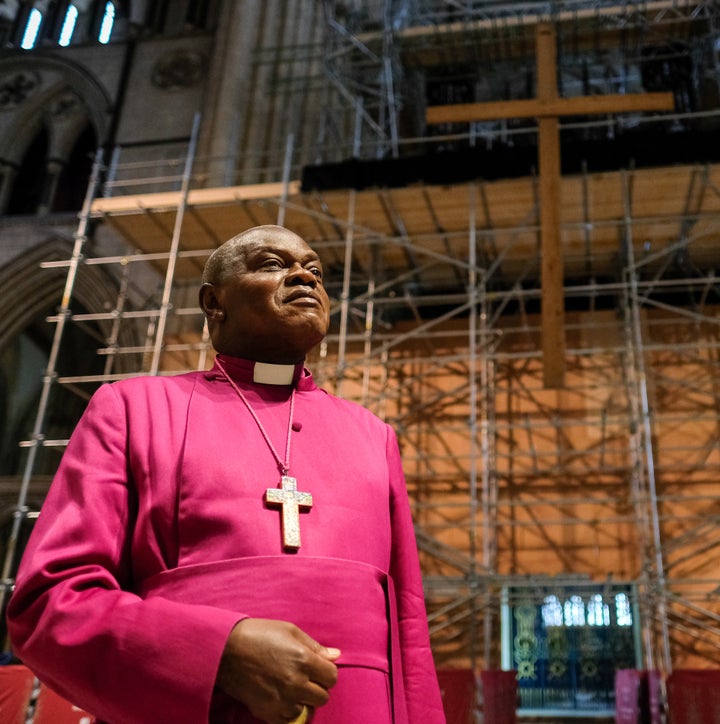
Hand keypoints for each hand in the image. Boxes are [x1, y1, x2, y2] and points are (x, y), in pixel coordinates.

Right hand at [216, 618, 339, 723]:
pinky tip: (280, 696)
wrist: (227, 650)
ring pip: (307, 709)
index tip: (316, 667)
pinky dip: (288, 710)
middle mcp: (296, 683)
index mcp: (304, 660)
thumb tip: (335, 656)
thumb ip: (315, 646)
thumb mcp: (290, 631)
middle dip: (316, 686)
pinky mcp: (268, 712)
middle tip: (303, 676)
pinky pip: (289, 719)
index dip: (325, 671)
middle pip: (322, 696)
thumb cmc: (259, 634)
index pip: (332, 677)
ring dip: (302, 699)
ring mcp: (282, 700)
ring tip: (289, 685)